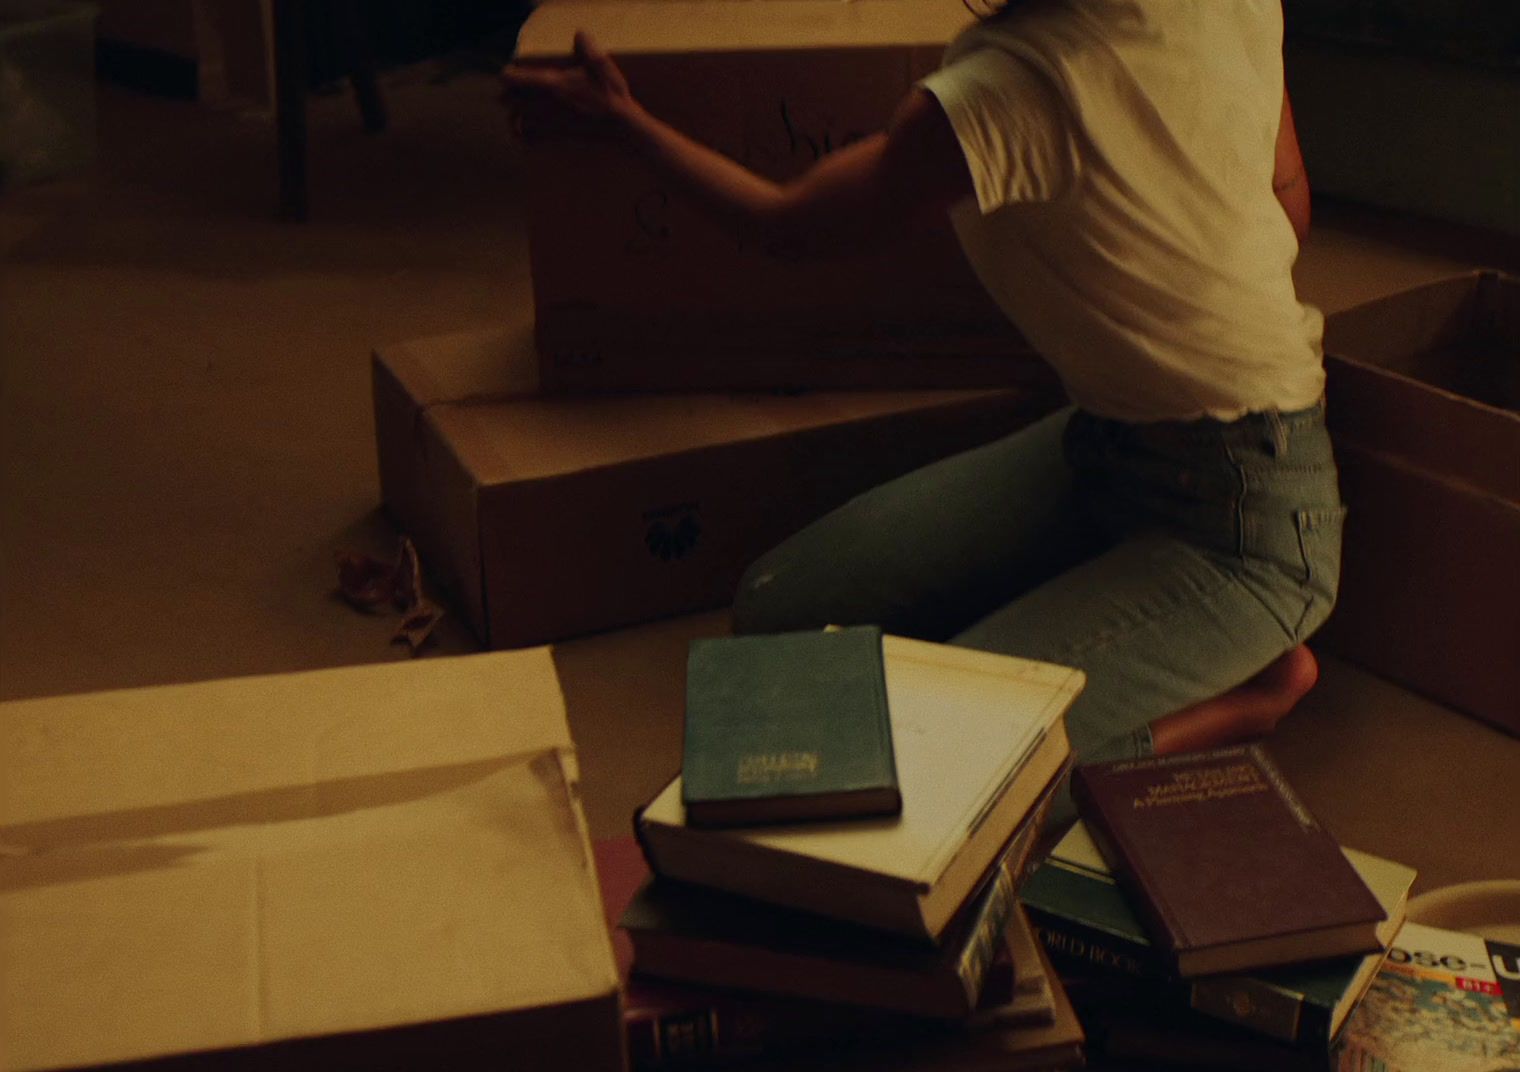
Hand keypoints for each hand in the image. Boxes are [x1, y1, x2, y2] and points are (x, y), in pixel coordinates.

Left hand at [500, 31, 637, 140]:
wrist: (620, 123)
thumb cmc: (610, 92)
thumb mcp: (601, 63)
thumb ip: (587, 46)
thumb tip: (579, 34)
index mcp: (552, 83)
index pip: (514, 79)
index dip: (508, 74)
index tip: (510, 72)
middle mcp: (545, 102)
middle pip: (510, 99)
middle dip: (507, 95)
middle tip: (509, 92)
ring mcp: (549, 120)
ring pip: (517, 118)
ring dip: (513, 114)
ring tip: (513, 112)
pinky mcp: (556, 133)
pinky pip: (530, 136)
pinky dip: (522, 134)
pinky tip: (522, 133)